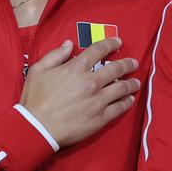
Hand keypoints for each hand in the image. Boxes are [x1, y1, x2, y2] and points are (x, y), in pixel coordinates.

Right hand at [20, 37, 140, 147]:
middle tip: (133, 63)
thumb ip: (55, 55)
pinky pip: (119, 107)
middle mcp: (91, 82)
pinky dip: (127, 102)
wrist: (38, 128)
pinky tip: (130, 99)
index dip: (110, 44)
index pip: (98, 50)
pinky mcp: (101, 117)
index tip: (118, 42)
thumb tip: (68, 44)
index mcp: (76, 68)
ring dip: (131, 83)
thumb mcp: (38, 70)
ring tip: (136, 82)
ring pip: (122, 88)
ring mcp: (98, 100)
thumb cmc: (35, 99)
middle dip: (127, 64)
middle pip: (116, 69)